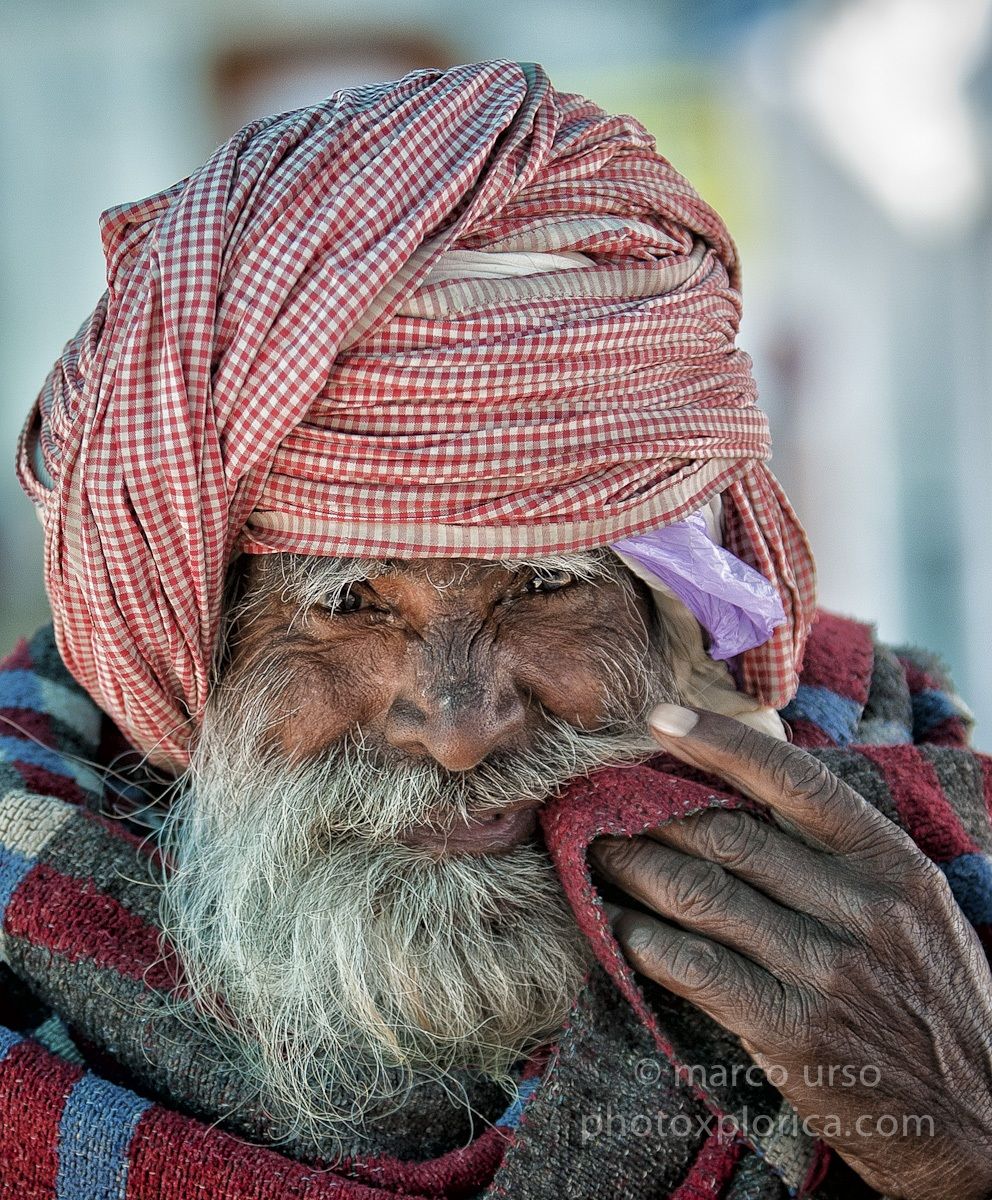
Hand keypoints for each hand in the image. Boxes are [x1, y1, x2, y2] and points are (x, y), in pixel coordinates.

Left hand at [589, 703, 991, 1199]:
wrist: (974, 1118)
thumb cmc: (929, 996)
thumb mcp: (910, 906)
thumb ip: (839, 852)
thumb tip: (741, 792)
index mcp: (891, 862)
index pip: (794, 780)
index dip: (720, 743)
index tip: (660, 717)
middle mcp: (863, 907)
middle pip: (727, 837)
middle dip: (651, 817)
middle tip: (603, 806)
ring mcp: (827, 970)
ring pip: (700, 895)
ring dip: (633, 869)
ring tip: (596, 855)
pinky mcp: (792, 1030)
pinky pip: (694, 966)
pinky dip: (641, 939)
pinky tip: (614, 924)